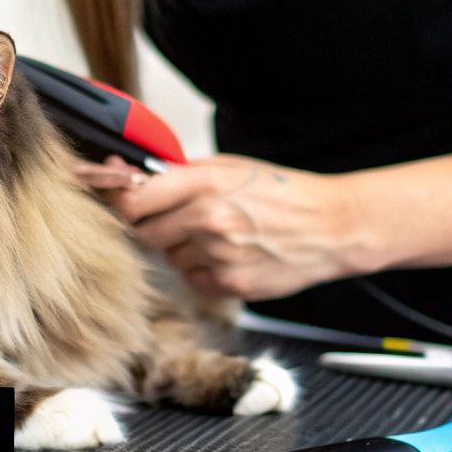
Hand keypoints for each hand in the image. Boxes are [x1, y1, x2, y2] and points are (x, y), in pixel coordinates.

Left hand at [74, 154, 374, 299]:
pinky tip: (230, 254)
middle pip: (145, 233)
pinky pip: (192, 278)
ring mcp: (218, 255)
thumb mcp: (231, 167)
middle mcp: (208, 219)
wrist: (332, 226)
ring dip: (182, 248)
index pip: (134, 200)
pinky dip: (202, 269)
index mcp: (206, 183)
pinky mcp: (230, 284)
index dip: (120, 202)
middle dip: (154, 226)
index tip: (119, 201)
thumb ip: (180, 174)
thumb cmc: (282, 192)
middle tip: (178, 218)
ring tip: (218, 234)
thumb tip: (129, 175)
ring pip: (169, 257)